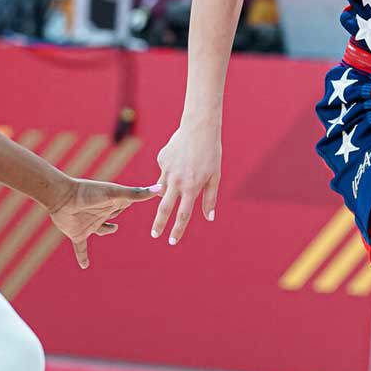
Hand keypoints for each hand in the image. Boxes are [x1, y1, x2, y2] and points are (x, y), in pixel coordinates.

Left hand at [46, 178, 160, 268]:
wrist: (61, 196)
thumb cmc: (89, 192)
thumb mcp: (115, 194)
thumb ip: (136, 194)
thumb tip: (159, 188)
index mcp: (111, 203)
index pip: (125, 203)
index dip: (131, 200)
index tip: (138, 197)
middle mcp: (101, 212)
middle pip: (114, 214)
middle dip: (118, 212)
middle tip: (125, 208)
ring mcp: (89, 224)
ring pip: (100, 229)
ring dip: (106, 230)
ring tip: (112, 229)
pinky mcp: (78, 234)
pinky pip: (81, 248)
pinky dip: (82, 257)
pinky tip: (84, 266)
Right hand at [151, 122, 221, 243]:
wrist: (199, 128)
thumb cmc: (211, 153)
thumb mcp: (215, 177)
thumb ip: (210, 198)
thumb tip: (209, 217)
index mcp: (192, 187)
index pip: (183, 215)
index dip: (177, 230)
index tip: (171, 241)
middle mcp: (177, 181)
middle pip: (164, 209)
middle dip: (158, 224)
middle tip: (154, 234)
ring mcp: (167, 170)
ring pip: (162, 189)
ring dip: (167, 192)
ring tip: (181, 178)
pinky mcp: (161, 160)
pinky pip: (164, 172)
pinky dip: (171, 171)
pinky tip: (181, 158)